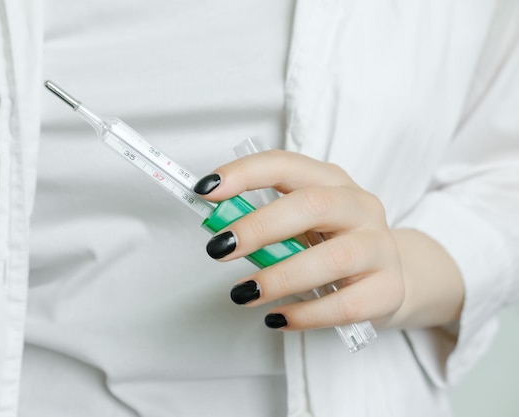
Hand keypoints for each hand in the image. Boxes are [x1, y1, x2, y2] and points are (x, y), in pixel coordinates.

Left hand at [193, 150, 406, 330]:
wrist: (396, 274)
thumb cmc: (335, 243)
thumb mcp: (303, 224)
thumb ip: (267, 224)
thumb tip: (219, 232)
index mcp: (332, 181)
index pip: (286, 165)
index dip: (245, 174)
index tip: (207, 191)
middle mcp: (360, 207)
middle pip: (312, 205)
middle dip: (259, 226)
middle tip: (219, 248)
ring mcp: (379, 248)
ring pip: (333, 259)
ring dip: (280, 277)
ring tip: (243, 293)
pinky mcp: (389, 289)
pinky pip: (346, 305)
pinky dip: (306, 314)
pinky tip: (277, 317)